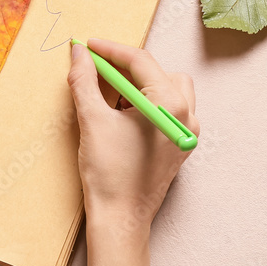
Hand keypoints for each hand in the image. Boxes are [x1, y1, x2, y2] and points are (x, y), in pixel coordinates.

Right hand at [67, 38, 199, 230]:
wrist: (121, 219)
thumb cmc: (110, 173)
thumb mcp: (92, 120)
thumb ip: (85, 81)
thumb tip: (79, 54)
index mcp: (170, 104)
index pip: (141, 61)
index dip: (111, 50)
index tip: (88, 46)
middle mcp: (187, 114)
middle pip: (158, 71)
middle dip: (127, 68)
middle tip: (97, 71)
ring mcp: (186, 130)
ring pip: (167, 89)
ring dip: (139, 85)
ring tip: (110, 98)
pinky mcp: (179, 144)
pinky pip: (168, 109)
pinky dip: (146, 104)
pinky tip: (121, 116)